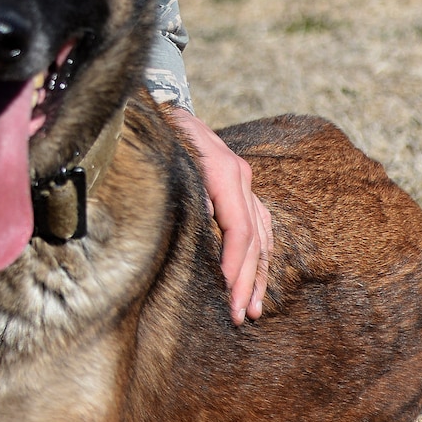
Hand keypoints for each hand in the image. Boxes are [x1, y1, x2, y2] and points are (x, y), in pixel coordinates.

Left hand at [167, 107, 272, 324]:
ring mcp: (243, 182)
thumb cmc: (160, 135)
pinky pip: (259, 227)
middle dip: (247, 281)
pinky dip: (260, 256)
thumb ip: (181, 191)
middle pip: (253, 238)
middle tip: (241, 316)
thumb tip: (197, 226)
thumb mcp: (165, 157)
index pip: (239, 228)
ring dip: (258, 275)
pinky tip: (258, 280)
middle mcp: (239, 176)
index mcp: (223, 171)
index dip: (234, 264)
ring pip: (262, 235)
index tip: (228, 295)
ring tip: (254, 309)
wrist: (165, 105)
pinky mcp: (239, 188)